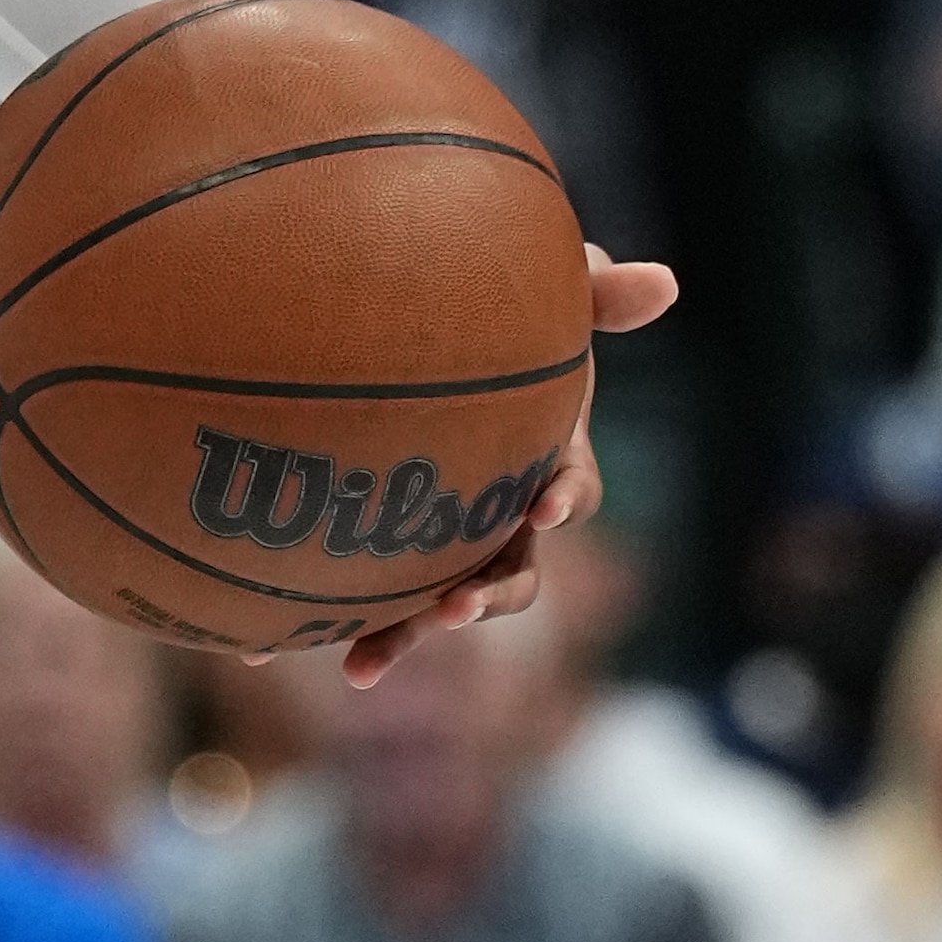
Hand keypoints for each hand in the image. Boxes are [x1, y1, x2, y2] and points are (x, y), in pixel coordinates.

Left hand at [337, 248, 661, 687]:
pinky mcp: (388, 554)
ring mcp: (448, 541)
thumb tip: (664, 280)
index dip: (566, 495)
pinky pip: (370, 599)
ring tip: (370, 661)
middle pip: (514, 572)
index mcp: (544, 459)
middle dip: (491, 593)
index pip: (574, 488)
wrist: (405, 333)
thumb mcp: (545, 294)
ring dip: (412, 631)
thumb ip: (593, 291)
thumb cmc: (495, 313)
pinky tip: (277, 655)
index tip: (546, 503)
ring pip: (441, 599)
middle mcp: (502, 515)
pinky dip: (335, 627)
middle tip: (461, 604)